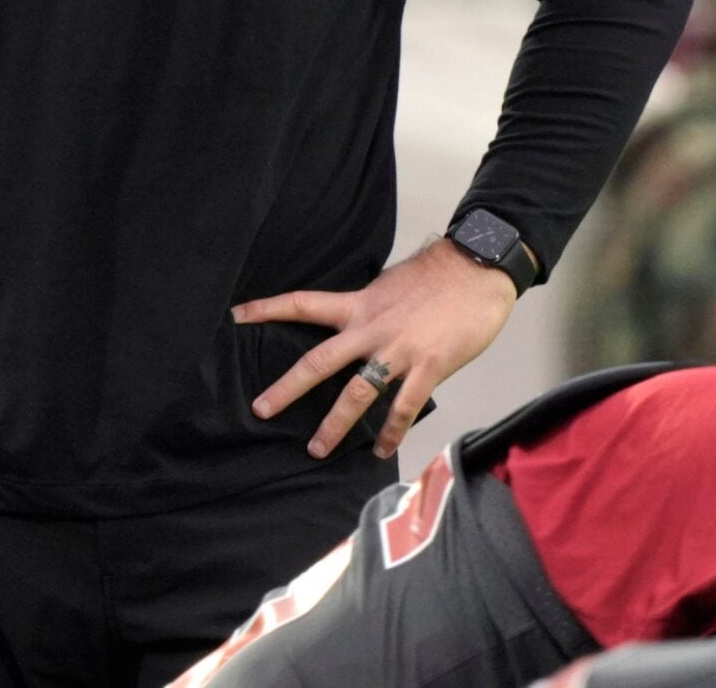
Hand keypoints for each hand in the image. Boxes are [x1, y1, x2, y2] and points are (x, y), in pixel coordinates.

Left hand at [232, 238, 516, 460]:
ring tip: (317, 449)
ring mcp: (399, 350)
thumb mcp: (392, 283)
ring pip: (357, 393)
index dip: (267, 309)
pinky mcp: (429, 366)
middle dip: (287, 388)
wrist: (479, 268)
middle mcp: (371, 329)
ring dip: (335, 424)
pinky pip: (404, 406)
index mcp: (360, 304)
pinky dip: (392, 431)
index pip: (303, 304)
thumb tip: (359, 323)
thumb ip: (372, 307)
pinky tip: (382, 449)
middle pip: (319, 361)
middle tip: (261, 409)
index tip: (236, 315)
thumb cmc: (440, 273)